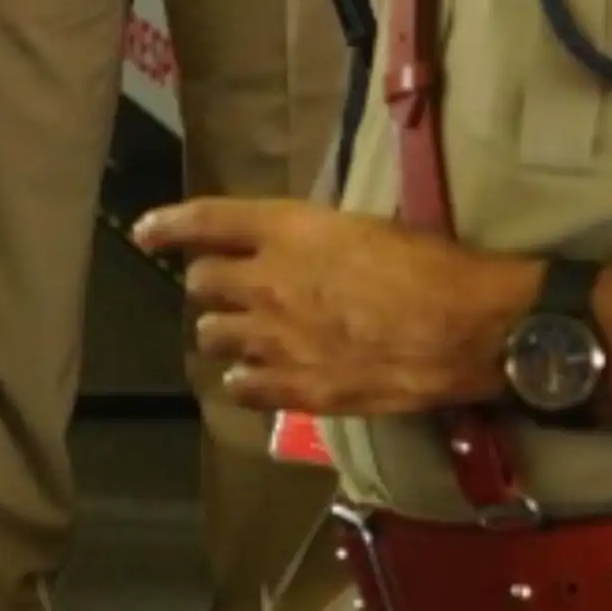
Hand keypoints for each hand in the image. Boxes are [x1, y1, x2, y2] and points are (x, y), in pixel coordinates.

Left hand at [131, 194, 533, 422]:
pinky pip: (243, 388)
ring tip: (246, 335)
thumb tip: (297, 249)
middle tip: (230, 290)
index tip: (146, 232)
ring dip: (224, 332)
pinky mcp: (295, 389)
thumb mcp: (365, 227)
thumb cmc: (429, 264)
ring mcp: (275, 340)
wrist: (464, 327)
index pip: (205, 222)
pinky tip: (259, 378)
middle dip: (210, 284)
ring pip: (212, 336)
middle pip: (201, 284)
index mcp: (286, 231)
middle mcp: (266, 283)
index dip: (168, 226)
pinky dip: (246, 381)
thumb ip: (314, 240)